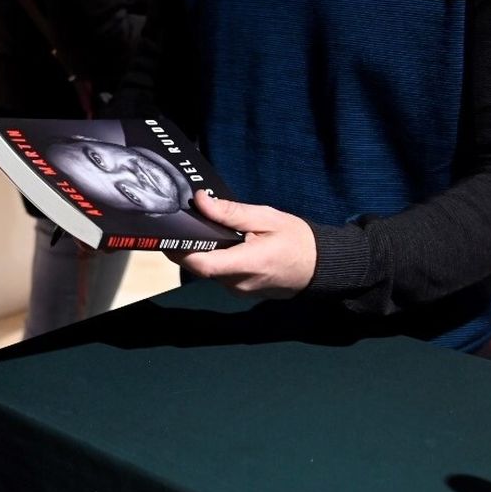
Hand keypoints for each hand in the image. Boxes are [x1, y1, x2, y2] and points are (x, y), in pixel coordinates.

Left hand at [167, 192, 315, 298]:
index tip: (169, 232)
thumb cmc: (297, 240)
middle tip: (181, 222)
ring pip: (209, 271)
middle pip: (201, 267)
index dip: (180, 250)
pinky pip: (220, 275)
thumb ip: (231, 212)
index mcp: (247, 264)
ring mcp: (240, 290)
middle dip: (187, 247)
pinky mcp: (242, 291)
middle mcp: (240, 283)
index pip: (202, 264)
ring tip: (201, 228)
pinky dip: (215, 258)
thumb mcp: (266, 217)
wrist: (321, 266)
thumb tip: (199, 200)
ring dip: (202, 252)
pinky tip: (218, 242)